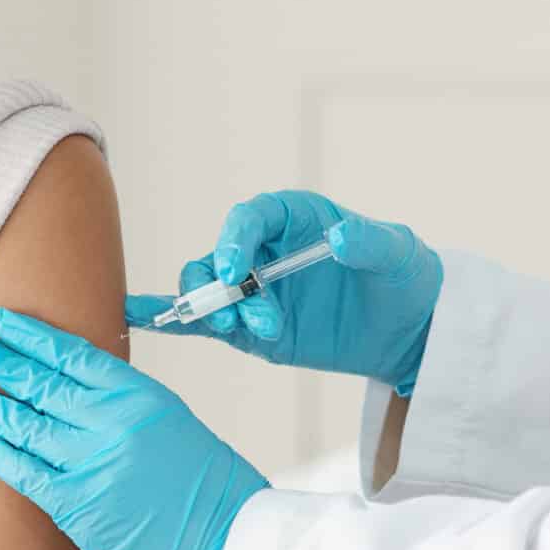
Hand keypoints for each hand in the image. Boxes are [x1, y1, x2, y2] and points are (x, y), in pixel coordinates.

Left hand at [0, 309, 268, 549]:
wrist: (227, 543)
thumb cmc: (210, 486)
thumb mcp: (172, 423)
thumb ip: (126, 404)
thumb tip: (79, 389)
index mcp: (139, 396)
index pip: (73, 355)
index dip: (32, 336)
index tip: (4, 321)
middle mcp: (111, 424)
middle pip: (42, 384)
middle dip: (3, 362)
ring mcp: (90, 465)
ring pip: (26, 425)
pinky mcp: (77, 506)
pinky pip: (25, 474)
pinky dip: (1, 456)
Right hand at [129, 190, 442, 395]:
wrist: (408, 328)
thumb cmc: (402, 276)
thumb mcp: (396, 254)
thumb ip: (368, 242)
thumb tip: (341, 236)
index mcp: (292, 217)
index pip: (249, 218)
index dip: (235, 239)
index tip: (236, 269)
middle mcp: (263, 250)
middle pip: (217, 257)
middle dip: (223, 287)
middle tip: (249, 317)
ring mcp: (254, 290)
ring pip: (210, 293)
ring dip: (219, 314)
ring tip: (259, 332)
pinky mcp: (250, 328)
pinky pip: (206, 322)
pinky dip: (174, 320)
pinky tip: (141, 318)